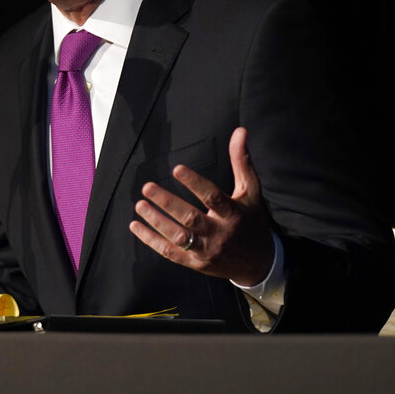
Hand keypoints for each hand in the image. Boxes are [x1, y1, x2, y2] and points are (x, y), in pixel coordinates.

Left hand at [128, 127, 273, 285]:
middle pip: (191, 219)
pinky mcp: (196, 264)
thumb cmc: (252, 220)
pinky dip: (151, 240)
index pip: (212, 197)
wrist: (259, 263)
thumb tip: (240, 131)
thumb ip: (241, 162)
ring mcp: (206, 251)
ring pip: (178, 237)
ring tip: (139, 204)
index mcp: (233, 214)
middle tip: (147, 187)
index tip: (176, 169)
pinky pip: (170, 253)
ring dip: (156, 221)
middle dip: (167, 203)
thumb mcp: (250, 192)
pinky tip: (136, 225)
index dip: (195, 183)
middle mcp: (220, 234)